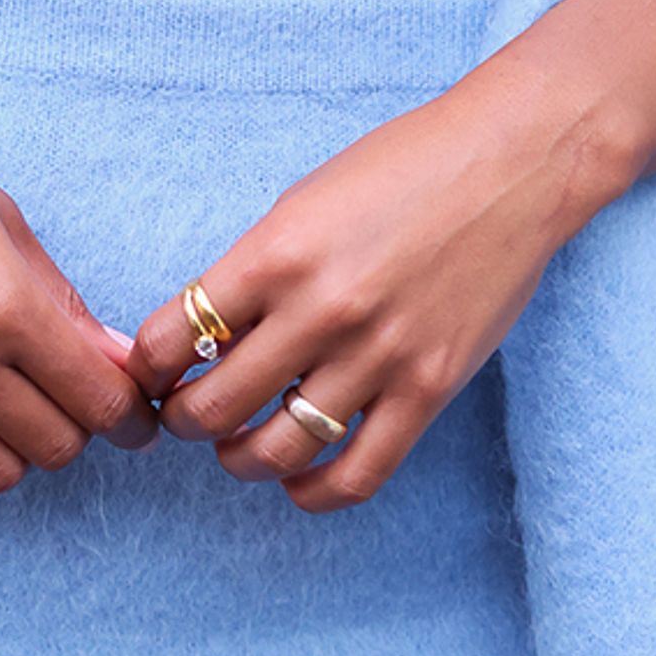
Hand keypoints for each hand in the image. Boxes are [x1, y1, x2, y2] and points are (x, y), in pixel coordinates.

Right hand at [0, 31, 156, 501]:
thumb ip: (58, 297)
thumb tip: (111, 360)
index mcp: (2, 301)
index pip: (97, 399)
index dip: (128, 408)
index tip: (130, 404)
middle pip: (55, 445)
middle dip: (77, 422)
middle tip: (67, 389)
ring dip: (17, 443)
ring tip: (8, 396)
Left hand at [124, 0, 655, 512]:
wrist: (508, 164)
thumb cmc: (400, 168)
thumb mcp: (305, 200)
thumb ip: (258, 268)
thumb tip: (207, 335)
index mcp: (277, 250)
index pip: (174, 335)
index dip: (147, 365)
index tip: (149, 372)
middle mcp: (320, 309)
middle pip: (214, 406)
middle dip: (183, 420)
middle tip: (183, 414)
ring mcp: (376, 356)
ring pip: (275, 451)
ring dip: (239, 459)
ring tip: (235, 446)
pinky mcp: (427, 391)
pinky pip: (355, 474)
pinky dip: (312, 492)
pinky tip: (296, 480)